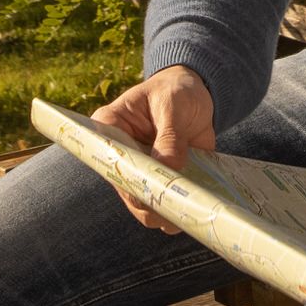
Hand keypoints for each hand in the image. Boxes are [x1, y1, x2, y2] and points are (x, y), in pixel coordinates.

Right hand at [90, 66, 214, 233]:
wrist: (197, 98)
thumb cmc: (176, 92)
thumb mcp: (173, 105)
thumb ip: (170, 135)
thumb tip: (169, 168)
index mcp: (109, 128)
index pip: (108, 157)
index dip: (124, 175)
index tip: (147, 189)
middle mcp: (119, 156)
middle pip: (125, 187)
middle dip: (147, 201)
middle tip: (172, 208)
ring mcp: (138, 173)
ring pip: (142, 205)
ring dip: (162, 213)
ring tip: (184, 213)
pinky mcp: (158, 184)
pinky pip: (162, 207)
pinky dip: (176, 212)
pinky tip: (192, 213)